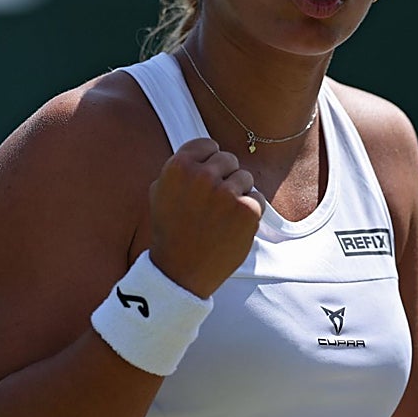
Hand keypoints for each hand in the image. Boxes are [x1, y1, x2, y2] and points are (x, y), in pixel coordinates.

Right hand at [147, 138, 262, 297]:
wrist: (181, 271)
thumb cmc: (170, 231)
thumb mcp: (160, 192)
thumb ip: (180, 168)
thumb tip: (203, 152)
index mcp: (178, 166)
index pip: (207, 145)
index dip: (208, 161)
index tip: (206, 178)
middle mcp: (203, 175)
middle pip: (228, 159)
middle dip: (224, 177)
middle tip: (214, 202)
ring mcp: (227, 193)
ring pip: (245, 177)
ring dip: (237, 193)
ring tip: (221, 216)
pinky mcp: (247, 210)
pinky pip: (257, 197)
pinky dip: (248, 211)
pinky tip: (231, 226)